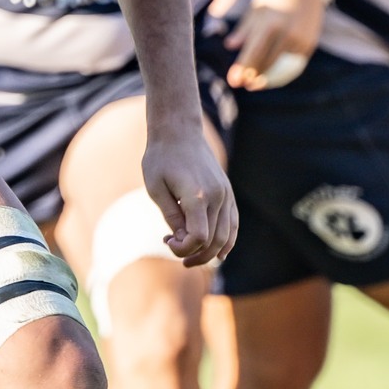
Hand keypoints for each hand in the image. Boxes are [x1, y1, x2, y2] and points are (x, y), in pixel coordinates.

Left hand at [141, 127, 237, 267]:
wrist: (179, 132)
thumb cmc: (161, 159)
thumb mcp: (155, 189)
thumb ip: (171, 217)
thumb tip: (182, 241)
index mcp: (196, 196)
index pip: (198, 238)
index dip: (182, 249)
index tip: (166, 240)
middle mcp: (217, 197)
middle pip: (214, 241)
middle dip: (196, 255)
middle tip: (177, 255)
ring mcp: (226, 194)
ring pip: (227, 235)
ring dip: (211, 252)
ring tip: (192, 256)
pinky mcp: (228, 192)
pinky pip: (233, 223)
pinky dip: (227, 240)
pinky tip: (218, 252)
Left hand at [224, 0, 325, 90]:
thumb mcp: (256, 9)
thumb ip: (244, 29)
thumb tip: (230, 45)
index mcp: (270, 24)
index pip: (253, 52)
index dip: (243, 69)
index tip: (233, 81)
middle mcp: (286, 33)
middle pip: (267, 63)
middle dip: (253, 76)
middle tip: (242, 85)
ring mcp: (300, 40)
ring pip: (282, 68)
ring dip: (268, 79)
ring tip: (256, 84)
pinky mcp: (309, 44)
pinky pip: (295, 66)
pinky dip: (283, 74)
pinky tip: (273, 77)